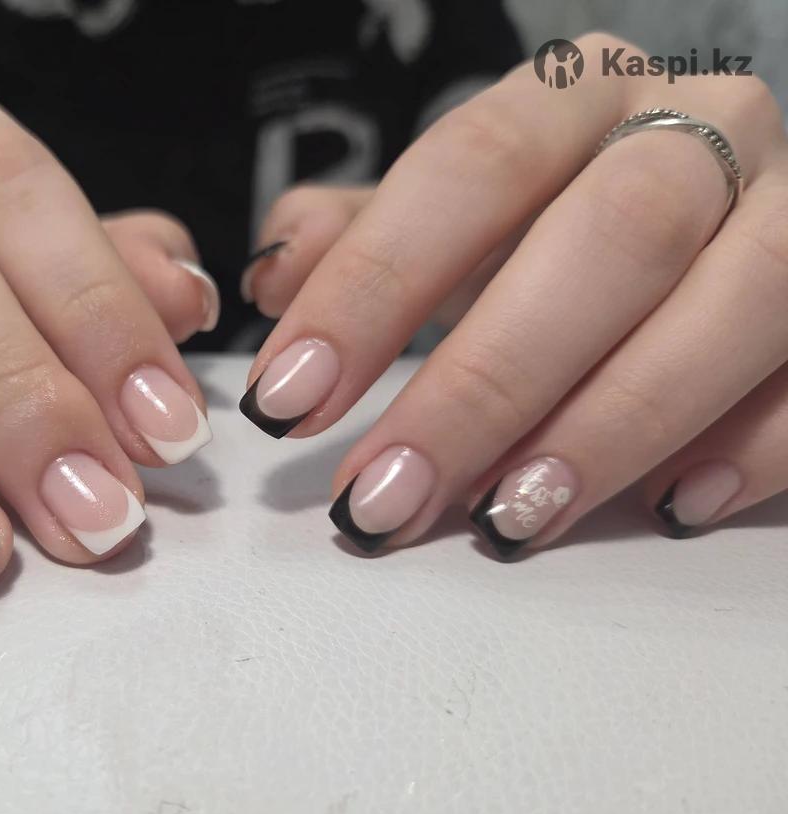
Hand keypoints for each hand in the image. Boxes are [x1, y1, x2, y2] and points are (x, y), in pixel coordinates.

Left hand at [239, 32, 787, 556]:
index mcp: (579, 96)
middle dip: (485, 384)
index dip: (371, 287)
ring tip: (509, 518)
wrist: (720, 201)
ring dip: (611, 426)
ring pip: (730, 303)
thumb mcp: (456, 214)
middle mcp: (700, 130)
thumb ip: (364, 235)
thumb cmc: (557, 218)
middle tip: (386, 494)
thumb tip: (271, 281)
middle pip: (607, 240)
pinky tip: (670, 507)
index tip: (287, 399)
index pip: (469, 169)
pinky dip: (753, 446)